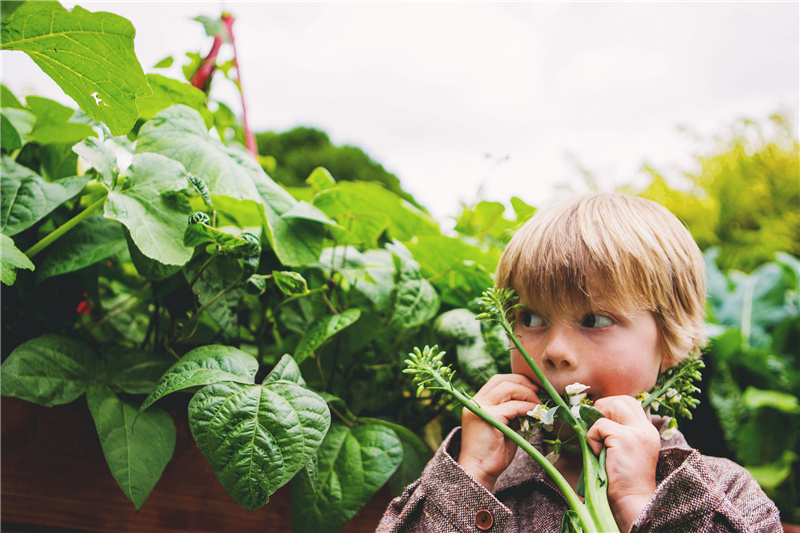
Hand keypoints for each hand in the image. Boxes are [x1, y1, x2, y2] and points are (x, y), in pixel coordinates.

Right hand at [458, 374, 539, 490]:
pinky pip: (514, 406)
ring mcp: (481, 409)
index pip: (497, 381)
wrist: (479, 472)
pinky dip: (528, 407)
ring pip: (508, 389)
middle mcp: (476, 402)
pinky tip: (536, 413)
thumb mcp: (504, 426)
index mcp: (477, 403)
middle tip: (540, 392)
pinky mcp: (489, 417)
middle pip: (502, 381)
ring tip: (539, 405)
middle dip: (524, 383)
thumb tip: (531, 402)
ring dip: (528, 394)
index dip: (517, 380)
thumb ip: (512, 412)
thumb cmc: (493, 453)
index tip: (533, 387)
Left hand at [586, 395, 659, 531]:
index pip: (630, 403)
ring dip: (597, 422)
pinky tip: (600, 455)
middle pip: (622, 399)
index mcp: (648, 431)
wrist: (631, 501)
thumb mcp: (625, 450)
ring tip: (600, 443)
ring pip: (611, 405)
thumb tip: (593, 414)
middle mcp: (646, 429)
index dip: (612, 408)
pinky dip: (592, 438)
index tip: (602, 425)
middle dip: (603, 408)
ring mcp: (637, 432)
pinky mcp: (625, 438)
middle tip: (597, 430)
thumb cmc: (622, 480)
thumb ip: (617, 432)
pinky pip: (599, 425)